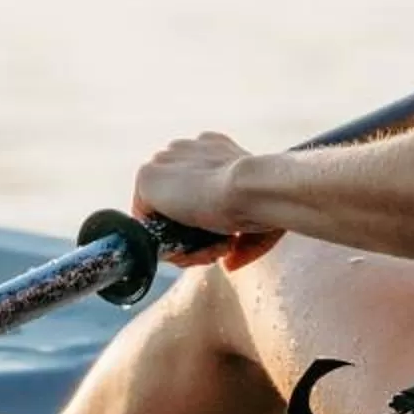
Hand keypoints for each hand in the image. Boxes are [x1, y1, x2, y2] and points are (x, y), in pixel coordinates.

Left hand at [134, 133, 282, 270]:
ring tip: (208, 253)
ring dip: (182, 240)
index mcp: (215, 150)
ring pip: (163, 214)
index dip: (207, 218)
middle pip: (177, 201)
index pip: (197, 186)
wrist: (252, 188)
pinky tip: (188, 251)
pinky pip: (148, 222)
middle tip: (217, 249)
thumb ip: (244, 237)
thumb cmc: (266, 201)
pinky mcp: (147, 177)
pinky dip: (165, 242)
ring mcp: (164, 160)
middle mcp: (187, 149)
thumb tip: (231, 264)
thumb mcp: (259, 215)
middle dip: (193, 231)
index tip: (225, 237)